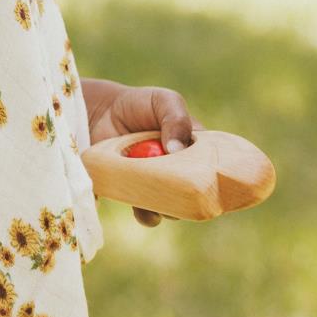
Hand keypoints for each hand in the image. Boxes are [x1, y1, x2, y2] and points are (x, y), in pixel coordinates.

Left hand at [83, 79, 204, 227]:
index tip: (204, 180)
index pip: (216, 174)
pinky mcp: (137, 196)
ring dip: (167, 208)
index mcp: (198, 153)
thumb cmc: (139, 105)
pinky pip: (147, 214)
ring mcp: (160, 187)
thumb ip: (176, 119)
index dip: (214, 181)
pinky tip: (138, 203)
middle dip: (188, 197)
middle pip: (197, 197)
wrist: (100, 113)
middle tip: (172, 185)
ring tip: (153, 194)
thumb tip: (177, 150)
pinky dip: (145, 213)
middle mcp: (182, 174)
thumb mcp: (163, 101)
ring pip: (174, 211)